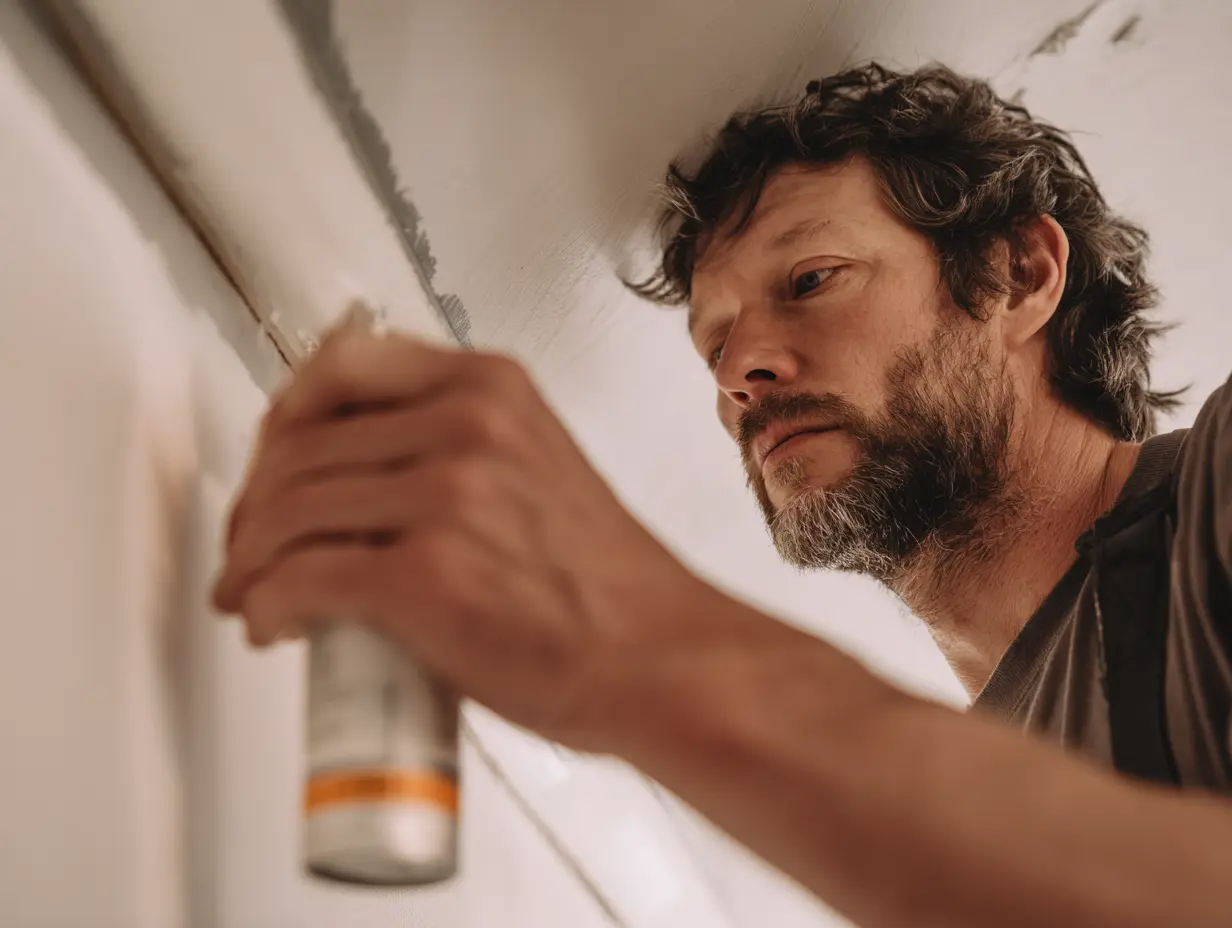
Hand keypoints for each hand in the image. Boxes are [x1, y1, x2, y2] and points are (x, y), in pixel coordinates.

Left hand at [211, 325, 715, 748]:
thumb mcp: (539, 466)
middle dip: (255, 504)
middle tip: (250, 545)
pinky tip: (273, 622)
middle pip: (300, 444)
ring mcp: (445, 497)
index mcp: (491, 388)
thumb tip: (363, 472)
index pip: (341, 367)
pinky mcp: (425, 576)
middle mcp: (465, 425)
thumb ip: (460, 447)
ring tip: (254, 591)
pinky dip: (265, 604)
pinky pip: (299, 578)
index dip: (284, 420)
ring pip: (288, 511)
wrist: (662, 659)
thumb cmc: (610, 585)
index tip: (272, 460)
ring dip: (251, 560)